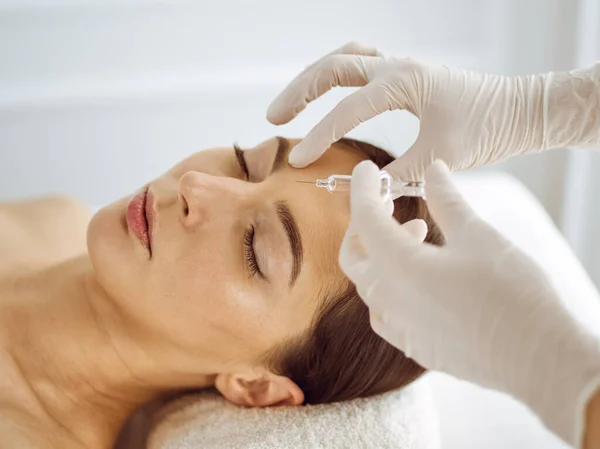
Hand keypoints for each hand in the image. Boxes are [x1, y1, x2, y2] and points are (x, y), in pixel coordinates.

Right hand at [268, 42, 599, 180]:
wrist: (518, 110)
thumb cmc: (487, 129)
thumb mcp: (441, 155)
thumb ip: (399, 172)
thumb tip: (365, 188)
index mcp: (404, 81)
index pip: (348, 109)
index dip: (319, 135)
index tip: (299, 160)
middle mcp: (398, 66)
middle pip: (333, 66)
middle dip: (299, 92)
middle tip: (274, 117)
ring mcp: (400, 65)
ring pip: (344, 57)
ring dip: (313, 76)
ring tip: (291, 102)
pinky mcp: (405, 74)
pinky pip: (361, 61)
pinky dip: (337, 73)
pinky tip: (328, 90)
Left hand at [339, 159, 599, 446]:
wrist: (536, 356)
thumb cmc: (510, 292)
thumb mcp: (477, 235)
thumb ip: (447, 201)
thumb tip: (434, 171)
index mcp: (397, 264)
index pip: (364, 217)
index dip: (363, 189)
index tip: (366, 170)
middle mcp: (387, 298)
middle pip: (354, 255)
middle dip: (365, 226)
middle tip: (391, 208)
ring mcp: (396, 325)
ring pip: (368, 283)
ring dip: (381, 256)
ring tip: (419, 237)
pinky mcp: (411, 344)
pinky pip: (384, 310)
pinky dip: (391, 286)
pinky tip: (419, 279)